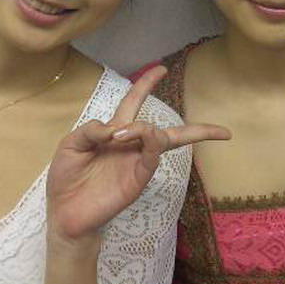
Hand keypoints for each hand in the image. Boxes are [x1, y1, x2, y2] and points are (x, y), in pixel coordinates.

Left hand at [45, 66, 229, 244]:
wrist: (64, 214)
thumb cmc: (66, 178)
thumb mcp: (70, 145)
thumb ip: (89, 130)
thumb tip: (112, 128)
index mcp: (113, 132)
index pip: (133, 103)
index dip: (146, 85)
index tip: (162, 69)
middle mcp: (130, 146)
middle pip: (165, 130)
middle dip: (195, 128)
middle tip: (220, 130)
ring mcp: (136, 164)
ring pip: (160, 141)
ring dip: (147, 129)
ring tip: (127, 132)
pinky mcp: (136, 180)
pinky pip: (151, 159)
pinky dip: (150, 144)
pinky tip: (144, 136)